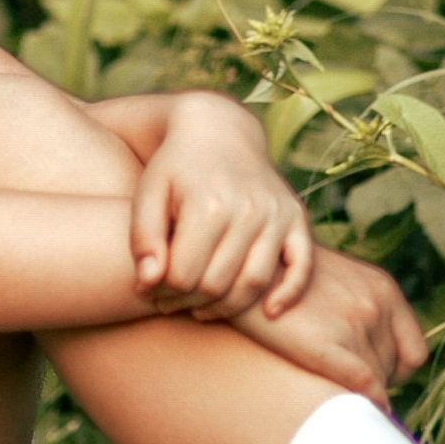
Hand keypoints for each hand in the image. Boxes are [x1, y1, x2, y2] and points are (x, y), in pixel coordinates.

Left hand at [129, 91, 315, 321]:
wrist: (219, 130)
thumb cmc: (175, 168)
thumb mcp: (148, 193)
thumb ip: (142, 239)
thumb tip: (147, 285)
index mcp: (207, 204)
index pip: (183, 275)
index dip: (162, 292)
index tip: (151, 291)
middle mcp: (247, 209)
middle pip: (217, 284)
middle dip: (188, 302)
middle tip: (171, 302)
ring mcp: (276, 213)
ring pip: (254, 284)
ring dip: (226, 307)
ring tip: (200, 308)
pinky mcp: (296, 217)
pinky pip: (302, 266)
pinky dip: (289, 294)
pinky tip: (270, 313)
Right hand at [229, 243, 425, 399]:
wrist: (242, 269)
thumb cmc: (286, 281)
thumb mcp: (337, 281)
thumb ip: (364, 313)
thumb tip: (378, 365)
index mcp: (383, 289)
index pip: (414, 355)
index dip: (394, 374)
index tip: (372, 381)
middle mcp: (376, 306)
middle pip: (392, 373)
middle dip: (371, 384)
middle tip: (340, 384)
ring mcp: (354, 324)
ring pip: (377, 384)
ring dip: (356, 392)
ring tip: (327, 386)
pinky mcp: (326, 344)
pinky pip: (366, 387)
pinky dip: (366, 403)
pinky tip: (351, 411)